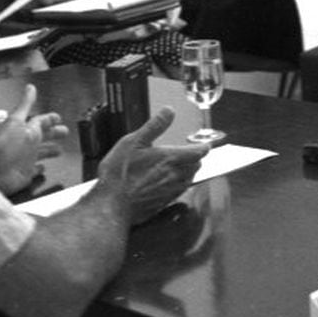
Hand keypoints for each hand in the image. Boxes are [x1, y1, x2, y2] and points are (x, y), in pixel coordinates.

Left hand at [0, 84, 69, 195]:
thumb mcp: (15, 120)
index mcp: (24, 130)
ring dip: (50, 150)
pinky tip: (42, 168)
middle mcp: (25, 143)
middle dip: (54, 133)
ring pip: (42, 152)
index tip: (57, 117)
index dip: (49, 119)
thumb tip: (30, 88)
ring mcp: (25, 158)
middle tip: (64, 131)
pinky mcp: (24, 173)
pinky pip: (34, 170)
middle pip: (43, 137)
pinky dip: (39, 169)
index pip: (40, 121)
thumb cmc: (0, 145)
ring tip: (59, 150)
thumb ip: (25, 105)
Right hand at [96, 107, 207, 223]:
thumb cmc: (119, 174)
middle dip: (196, 159)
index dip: (203, 146)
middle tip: (193, 154)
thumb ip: (154, 126)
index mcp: (170, 158)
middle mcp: (174, 176)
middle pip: (196, 166)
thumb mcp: (133, 142)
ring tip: (183, 166)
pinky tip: (169, 182)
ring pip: (189, 180)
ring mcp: (170, 191)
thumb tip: (169, 111)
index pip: (197, 152)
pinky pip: (179, 192)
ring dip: (189, 172)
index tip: (205, 144)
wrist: (112, 205)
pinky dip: (179, 184)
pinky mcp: (163, 203)